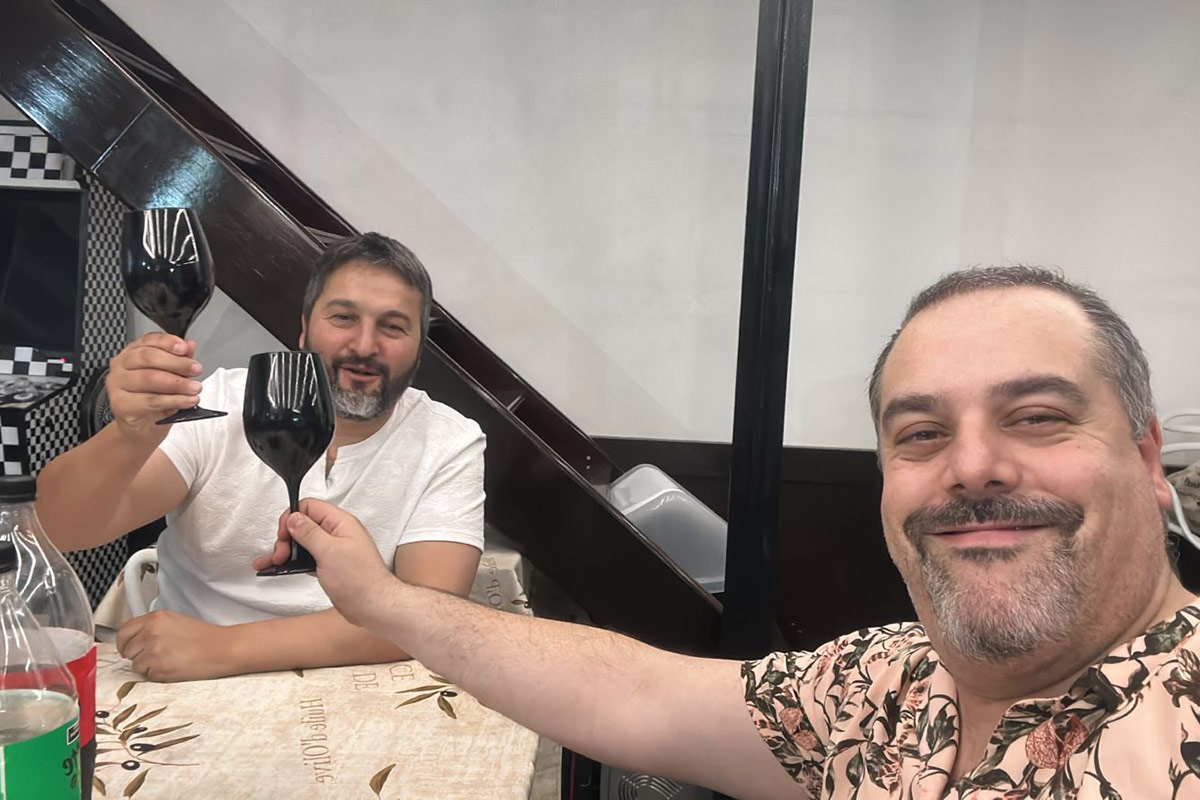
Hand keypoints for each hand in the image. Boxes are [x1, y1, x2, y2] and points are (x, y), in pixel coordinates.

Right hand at [106, 333, 203, 443]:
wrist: (144, 428)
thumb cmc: (156, 400)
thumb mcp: (172, 376)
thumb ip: (180, 359)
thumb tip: (190, 346)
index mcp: (132, 353)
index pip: (149, 340)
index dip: (168, 342)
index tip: (185, 348)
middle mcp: (121, 366)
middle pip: (148, 357)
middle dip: (177, 363)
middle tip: (196, 369)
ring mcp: (117, 385)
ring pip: (149, 378)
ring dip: (178, 383)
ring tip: (195, 388)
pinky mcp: (121, 405)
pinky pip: (151, 400)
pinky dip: (174, 400)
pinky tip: (188, 401)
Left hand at [116, 610, 231, 681]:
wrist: (221, 649)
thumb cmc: (205, 637)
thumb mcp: (176, 621)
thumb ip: (154, 627)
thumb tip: (137, 640)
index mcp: (155, 618)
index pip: (123, 631)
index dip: (124, 643)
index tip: (128, 648)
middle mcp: (151, 631)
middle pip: (126, 649)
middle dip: (135, 655)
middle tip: (150, 658)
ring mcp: (153, 649)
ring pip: (135, 664)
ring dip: (147, 666)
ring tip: (168, 661)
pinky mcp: (158, 667)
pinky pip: (147, 676)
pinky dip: (157, 675)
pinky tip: (173, 667)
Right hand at [252, 498, 396, 626]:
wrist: (372, 606)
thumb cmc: (360, 579)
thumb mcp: (329, 551)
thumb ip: (309, 532)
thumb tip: (294, 518)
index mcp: (341, 523)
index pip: (310, 507)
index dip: (293, 517)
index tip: (284, 534)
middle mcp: (337, 534)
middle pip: (304, 525)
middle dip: (287, 538)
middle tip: (281, 553)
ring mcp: (333, 551)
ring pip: (302, 544)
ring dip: (285, 551)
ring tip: (270, 562)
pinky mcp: (329, 566)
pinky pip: (305, 559)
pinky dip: (291, 563)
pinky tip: (277, 569)